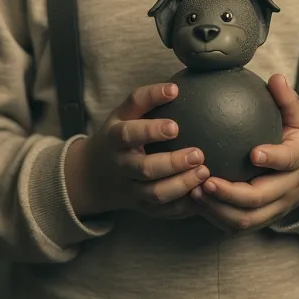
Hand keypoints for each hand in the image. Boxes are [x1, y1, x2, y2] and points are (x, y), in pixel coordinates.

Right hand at [64, 82, 209, 219]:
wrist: (93, 174)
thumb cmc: (119, 135)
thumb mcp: (123, 113)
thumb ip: (145, 98)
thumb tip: (176, 86)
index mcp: (115, 138)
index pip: (130, 133)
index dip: (151, 130)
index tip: (176, 125)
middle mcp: (122, 165)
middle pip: (145, 168)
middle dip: (172, 163)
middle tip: (198, 153)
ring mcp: (131, 189)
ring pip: (155, 194)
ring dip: (181, 185)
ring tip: (204, 171)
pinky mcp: (142, 207)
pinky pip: (164, 211)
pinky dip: (184, 206)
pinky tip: (202, 193)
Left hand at [191, 75, 298, 232]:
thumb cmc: (297, 142)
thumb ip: (286, 100)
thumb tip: (275, 78)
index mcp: (298, 162)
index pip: (287, 162)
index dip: (272, 159)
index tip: (253, 153)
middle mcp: (286, 190)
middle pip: (259, 198)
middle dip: (231, 193)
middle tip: (206, 180)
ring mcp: (273, 209)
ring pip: (245, 219)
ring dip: (218, 208)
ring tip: (193, 192)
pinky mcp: (260, 220)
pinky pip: (236, 224)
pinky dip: (214, 216)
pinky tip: (193, 200)